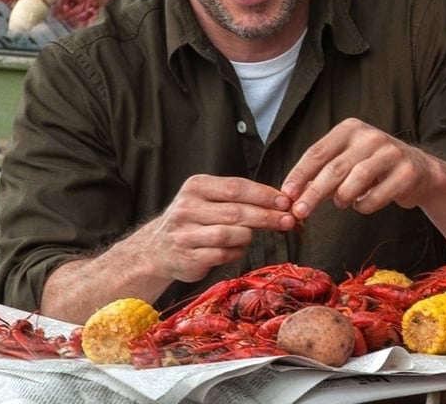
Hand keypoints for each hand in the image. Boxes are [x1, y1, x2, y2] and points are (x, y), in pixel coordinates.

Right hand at [137, 174, 294, 283]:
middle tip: (288, 220)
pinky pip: (223, 255)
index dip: (264, 195)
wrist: (158, 249)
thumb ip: (239, 198)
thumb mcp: (209, 199)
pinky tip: (236, 249)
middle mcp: (187, 208)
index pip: (236, 187)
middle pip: (236, 211)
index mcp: (196, 187)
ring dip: (248, 236)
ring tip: (253, 235)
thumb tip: (281, 202)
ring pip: (230, 234)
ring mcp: (185, 234)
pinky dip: (235, 252)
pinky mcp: (188, 258)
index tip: (285, 201)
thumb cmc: (194, 220)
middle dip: (266, 216)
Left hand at [281, 118, 437, 218]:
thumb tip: (292, 194)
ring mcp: (391, 152)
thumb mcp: (347, 159)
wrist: (419, 170)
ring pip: (355, 181)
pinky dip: (364, 206)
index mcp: (350, 128)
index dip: (299, 175)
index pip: (317, 152)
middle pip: (334, 169)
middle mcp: (371, 136)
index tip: (286, 194)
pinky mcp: (407, 172)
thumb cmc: (374, 166)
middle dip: (313, 193)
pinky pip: (376, 196)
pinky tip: (364, 203)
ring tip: (342, 203)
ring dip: (342, 198)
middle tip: (300, 211)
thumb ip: (322, 172)